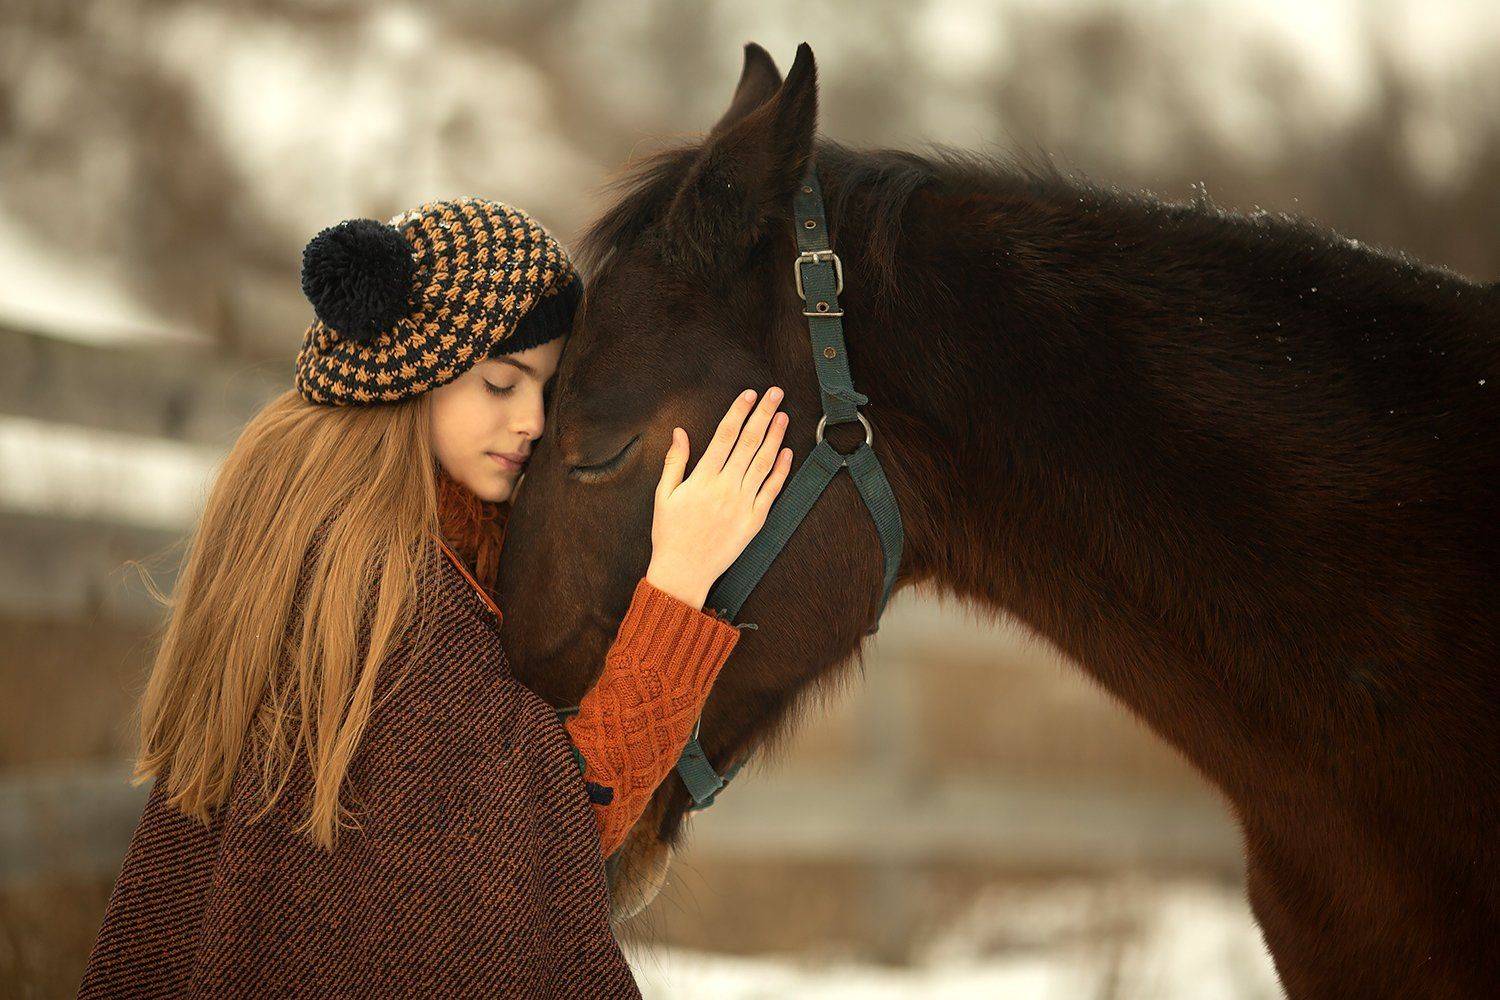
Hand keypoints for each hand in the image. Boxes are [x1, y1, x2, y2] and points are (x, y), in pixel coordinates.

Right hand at [645, 387, 794, 608]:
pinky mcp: (755, 521)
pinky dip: (780, 470)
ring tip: (783, 416)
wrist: (684, 572)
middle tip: (775, 393)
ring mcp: (743, 504)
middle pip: (748, 443)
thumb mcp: (663, 494)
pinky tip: (786, 452)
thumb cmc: (670, 533)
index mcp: (702, 479)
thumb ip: (674, 461)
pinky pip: (771, 491)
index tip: (749, 395)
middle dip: (763, 414)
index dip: (738, 412)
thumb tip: (680, 432)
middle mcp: (725, 488)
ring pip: (763, 463)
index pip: (725, 436)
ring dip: (775, 437)